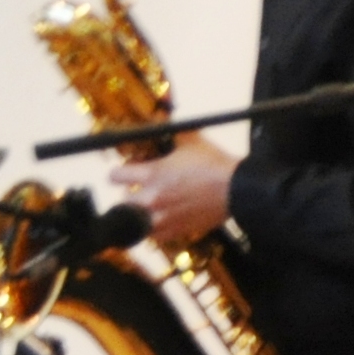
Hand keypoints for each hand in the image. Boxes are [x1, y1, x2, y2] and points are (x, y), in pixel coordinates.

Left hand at [110, 133, 237, 248]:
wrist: (238, 189)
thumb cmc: (216, 166)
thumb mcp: (191, 141)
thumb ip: (173, 132)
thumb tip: (165, 119)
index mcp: (152, 175)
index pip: (115, 176)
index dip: (118, 173)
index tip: (122, 173)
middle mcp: (152, 199)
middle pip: (121, 202)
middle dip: (128, 195)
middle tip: (136, 191)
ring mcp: (163, 218)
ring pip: (135, 223)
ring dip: (138, 215)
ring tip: (148, 208)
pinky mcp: (176, 230)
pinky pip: (155, 235)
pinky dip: (155, 229)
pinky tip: (161, 220)